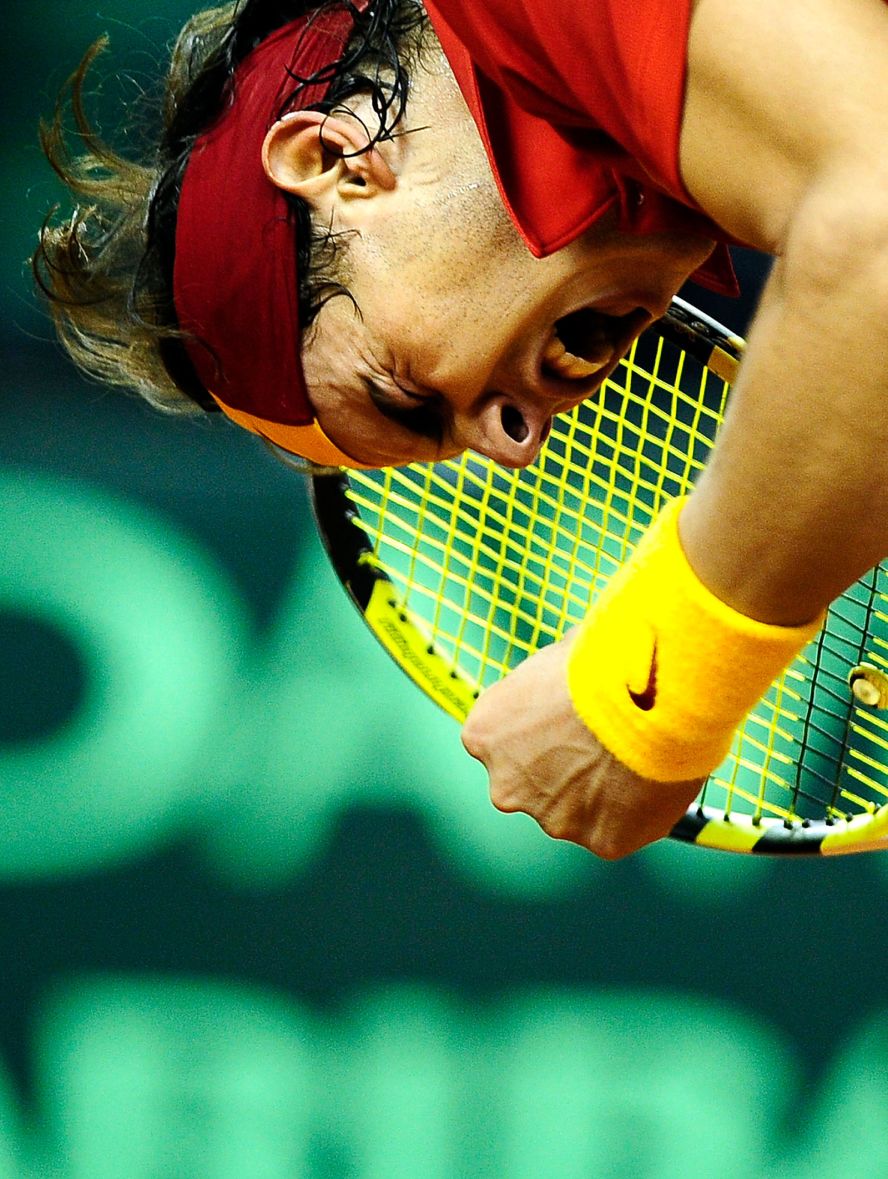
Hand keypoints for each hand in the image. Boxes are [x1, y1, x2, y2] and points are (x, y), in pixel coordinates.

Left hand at [461, 630, 703, 859]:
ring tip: (636, 754)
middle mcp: (505, 784)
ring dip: (600, 790)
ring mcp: (552, 819)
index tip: (567, 718)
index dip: (539, 729)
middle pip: (531, 782)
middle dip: (562, 768)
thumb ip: (548, 677)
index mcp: (483, 733)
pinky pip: (618, 827)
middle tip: (603, 741)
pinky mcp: (601, 842)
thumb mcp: (559, 654)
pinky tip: (653, 777)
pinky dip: (636, 809)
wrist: (649, 694)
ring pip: (575, 809)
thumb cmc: (604, 660)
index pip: (501, 741)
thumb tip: (569, 659)